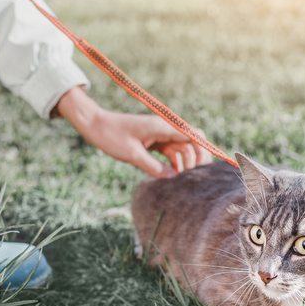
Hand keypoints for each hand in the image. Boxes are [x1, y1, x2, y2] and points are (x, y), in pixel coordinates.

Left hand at [56, 87, 212, 177]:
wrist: (94, 125)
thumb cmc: (111, 136)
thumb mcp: (132, 155)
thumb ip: (154, 167)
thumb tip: (174, 177)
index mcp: (162, 126)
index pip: (192, 135)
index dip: (205, 149)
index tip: (210, 165)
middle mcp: (164, 127)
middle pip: (190, 142)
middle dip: (196, 158)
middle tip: (196, 178)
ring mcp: (158, 133)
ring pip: (180, 148)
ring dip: (184, 162)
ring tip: (184, 181)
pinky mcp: (152, 139)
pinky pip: (169, 150)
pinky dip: (173, 162)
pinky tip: (173, 175)